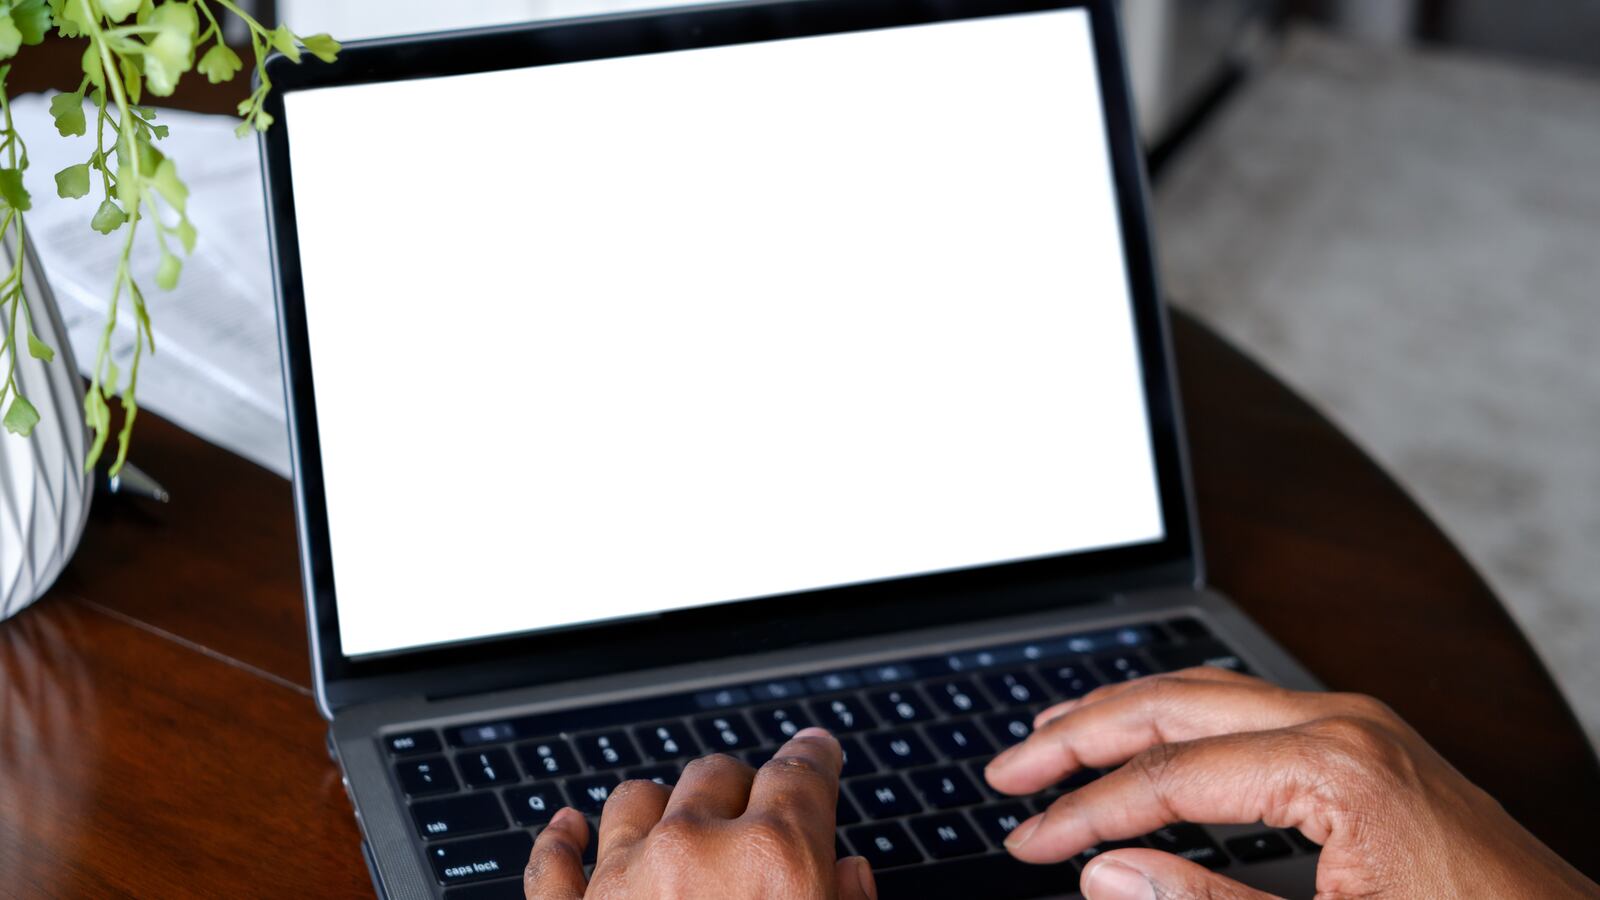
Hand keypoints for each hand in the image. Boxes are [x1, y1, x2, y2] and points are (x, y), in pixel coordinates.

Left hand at [524, 727, 876, 898]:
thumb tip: (848, 876)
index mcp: (776, 862)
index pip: (802, 772)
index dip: (814, 756)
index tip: (815, 751)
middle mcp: (694, 855)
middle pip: (718, 775)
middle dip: (741, 791)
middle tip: (755, 818)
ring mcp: (621, 885)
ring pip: (635, 801)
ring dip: (660, 809)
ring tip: (676, 826)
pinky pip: (552, 865)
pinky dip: (562, 843)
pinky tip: (569, 831)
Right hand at [984, 667, 1596, 898]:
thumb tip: (1103, 873)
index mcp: (1333, 765)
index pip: (1168, 776)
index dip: (1085, 813)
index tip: (1028, 843)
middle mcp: (1344, 721)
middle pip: (1174, 703)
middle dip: (1082, 733)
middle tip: (1009, 767)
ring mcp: (1362, 725)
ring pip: (1209, 693)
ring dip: (1125, 713)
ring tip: (1055, 735)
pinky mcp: (1372, 745)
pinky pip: (1250, 711)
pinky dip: (1181, 723)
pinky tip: (1152, 741)